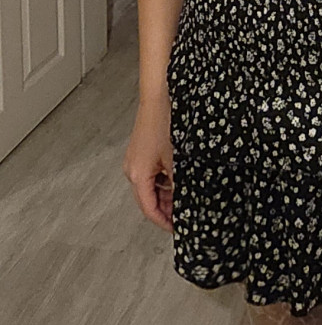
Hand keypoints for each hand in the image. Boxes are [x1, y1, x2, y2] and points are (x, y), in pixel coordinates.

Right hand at [123, 100, 174, 232]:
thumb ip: (179, 184)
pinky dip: (164, 178)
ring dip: (166, 193)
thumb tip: (187, 200)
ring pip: (151, 186)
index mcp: (138, 176)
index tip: (177, 228)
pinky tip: (178, 175)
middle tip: (184, 213)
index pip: (149, 210)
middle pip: (148, 199)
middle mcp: (132, 169)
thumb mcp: (177, 160)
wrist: (159, 96)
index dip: (164, 222)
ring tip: (184, 194)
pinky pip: (152, 172)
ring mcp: (136, 159)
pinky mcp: (141, 149)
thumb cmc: (164, 122)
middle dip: (166, 208)